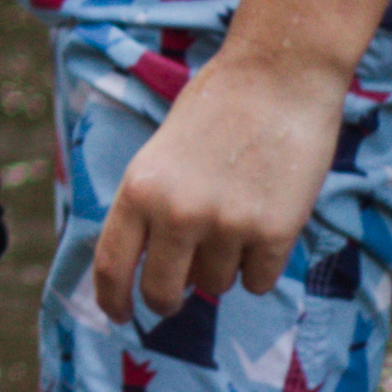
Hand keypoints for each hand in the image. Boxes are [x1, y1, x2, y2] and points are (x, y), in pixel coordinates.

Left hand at [84, 41, 339, 323]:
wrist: (279, 76)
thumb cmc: (218, 107)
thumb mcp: (161, 154)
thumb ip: (152, 207)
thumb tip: (152, 266)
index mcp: (139, 190)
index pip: (111, 265)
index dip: (111, 300)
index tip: (118, 316)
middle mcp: (177, 214)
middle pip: (162, 292)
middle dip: (167, 301)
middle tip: (176, 297)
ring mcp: (227, 226)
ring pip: (216, 285)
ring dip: (223, 267)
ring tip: (236, 217)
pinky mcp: (274, 232)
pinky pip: (258, 280)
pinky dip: (261, 265)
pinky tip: (266, 223)